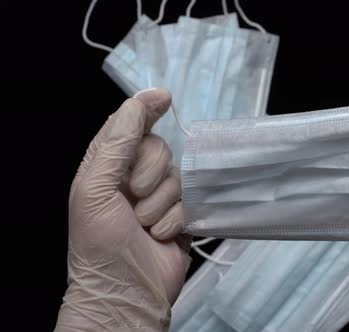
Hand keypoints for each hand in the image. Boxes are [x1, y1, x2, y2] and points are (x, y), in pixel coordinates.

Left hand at [56, 88, 190, 330]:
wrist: (126, 291)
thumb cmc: (99, 243)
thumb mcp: (95, 187)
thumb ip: (117, 142)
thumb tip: (140, 101)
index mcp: (106, 167)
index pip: (128, 127)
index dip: (145, 110)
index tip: (164, 97)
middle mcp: (134, 179)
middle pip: (159, 148)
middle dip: (149, 171)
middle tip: (134, 196)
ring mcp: (160, 199)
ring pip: (176, 176)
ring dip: (160, 203)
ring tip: (145, 226)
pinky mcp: (182, 217)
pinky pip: (190, 200)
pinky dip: (175, 219)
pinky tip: (161, 236)